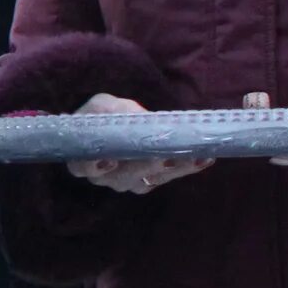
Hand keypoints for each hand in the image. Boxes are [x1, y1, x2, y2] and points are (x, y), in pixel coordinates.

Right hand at [63, 93, 211, 195]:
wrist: (111, 125)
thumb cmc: (101, 116)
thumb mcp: (102, 105)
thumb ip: (113, 111)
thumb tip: (137, 117)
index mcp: (83, 159)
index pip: (84, 167)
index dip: (95, 167)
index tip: (110, 160)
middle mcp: (104, 177)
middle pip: (125, 176)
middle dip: (149, 166)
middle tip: (167, 155)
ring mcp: (127, 182)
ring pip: (151, 179)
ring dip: (175, 168)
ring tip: (196, 156)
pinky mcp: (149, 181)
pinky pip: (167, 177)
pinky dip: (186, 167)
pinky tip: (204, 157)